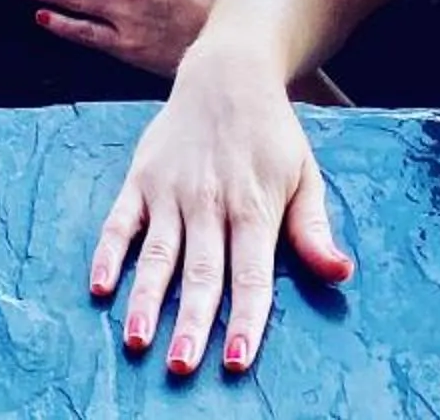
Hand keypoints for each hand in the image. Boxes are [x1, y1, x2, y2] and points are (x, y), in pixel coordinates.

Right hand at [92, 45, 352, 377]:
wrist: (228, 73)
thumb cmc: (272, 135)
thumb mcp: (304, 175)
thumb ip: (313, 230)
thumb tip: (340, 273)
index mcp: (254, 206)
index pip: (251, 274)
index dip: (244, 320)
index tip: (235, 362)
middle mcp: (210, 201)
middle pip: (201, 271)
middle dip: (192, 323)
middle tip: (182, 367)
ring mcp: (171, 190)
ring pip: (157, 253)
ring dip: (146, 298)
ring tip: (137, 340)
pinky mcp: (141, 178)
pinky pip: (119, 221)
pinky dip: (108, 253)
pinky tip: (99, 286)